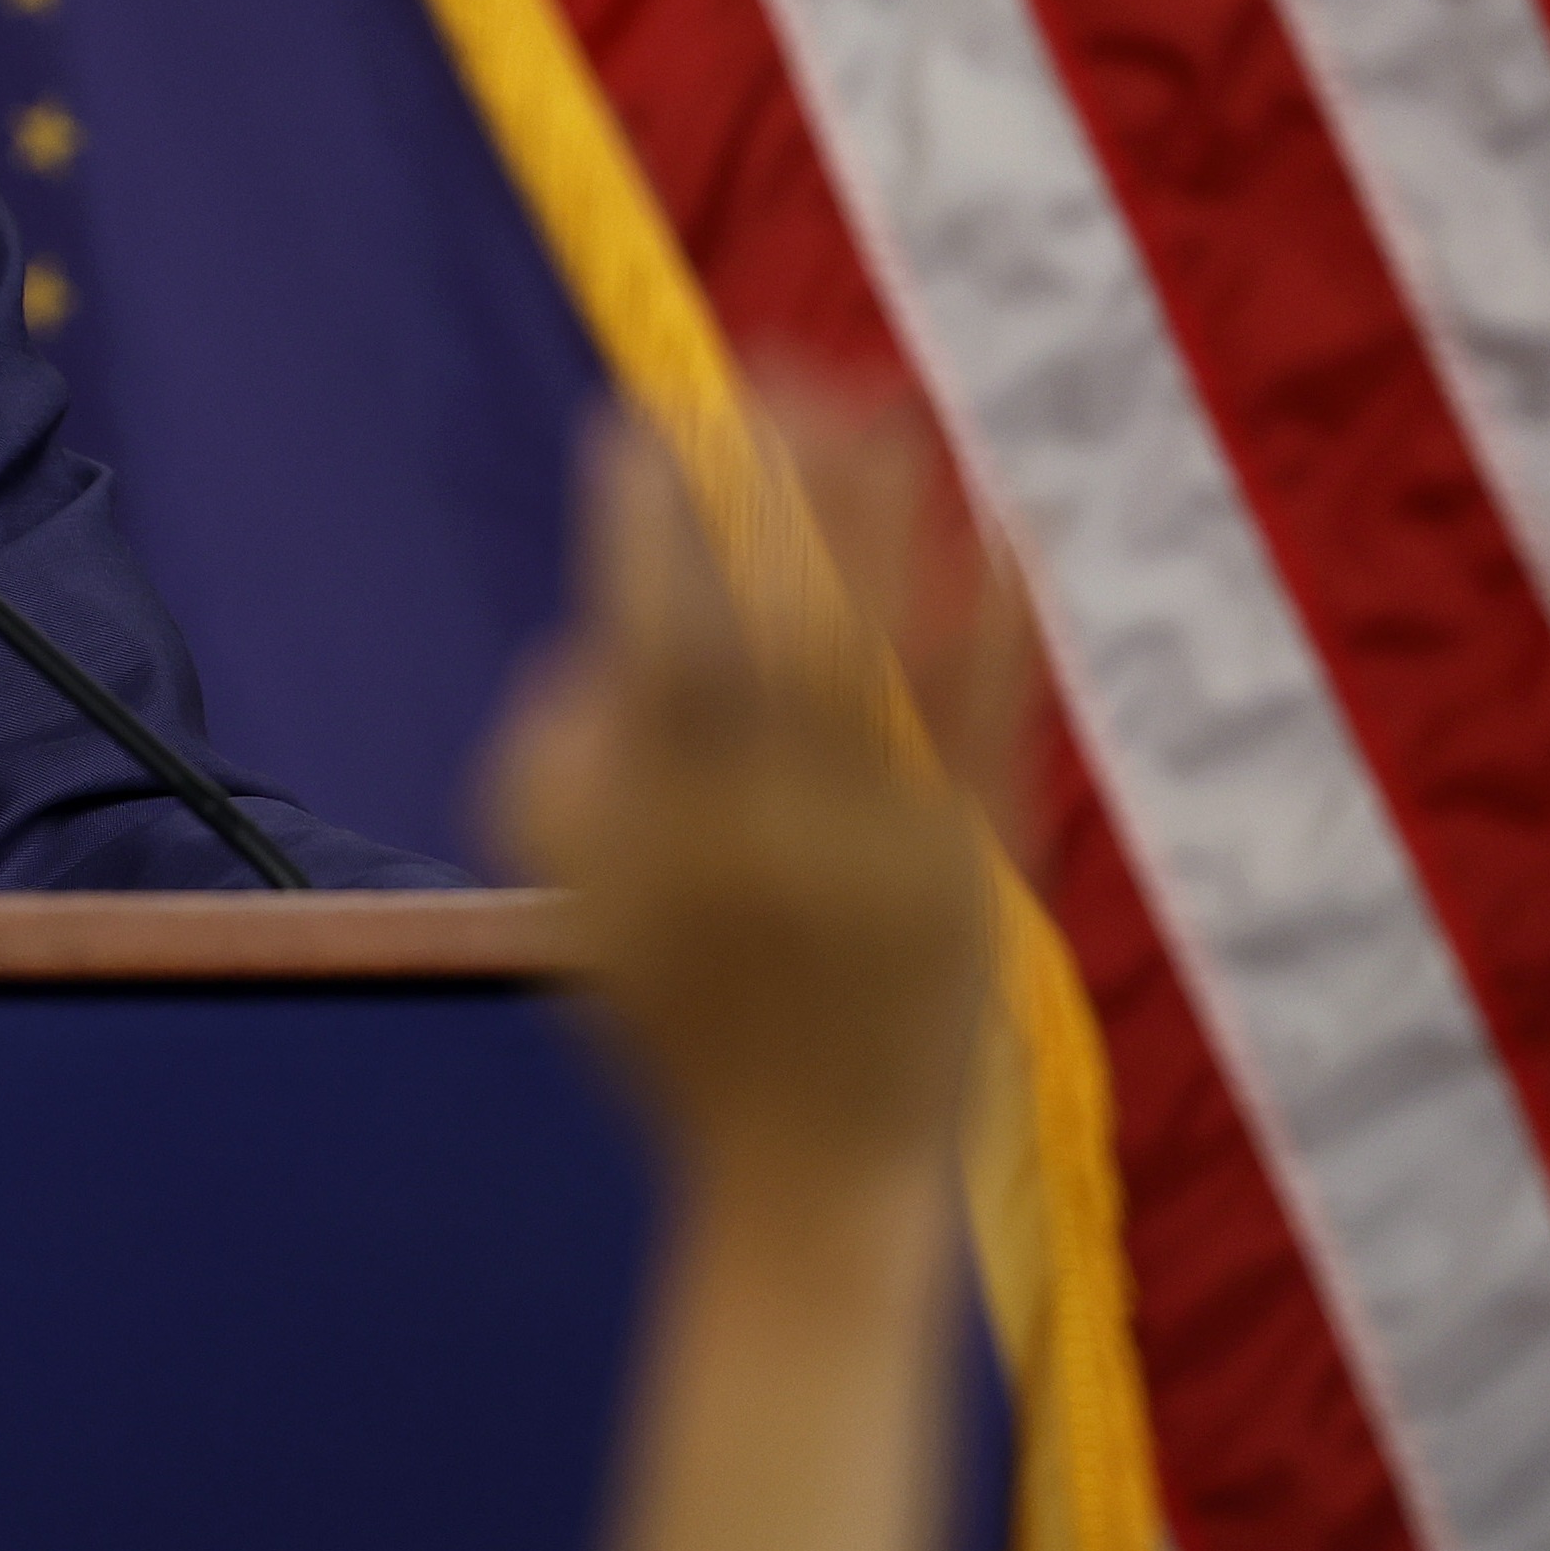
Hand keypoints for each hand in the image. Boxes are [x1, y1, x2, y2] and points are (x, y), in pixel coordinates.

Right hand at [486, 390, 1033, 1211]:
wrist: (808, 1176)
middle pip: (766, 620)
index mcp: (643, 835)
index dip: (635, 526)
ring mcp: (867, 850)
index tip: (632, 431)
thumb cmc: (676, 1022)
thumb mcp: (577, 902)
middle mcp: (755, 832)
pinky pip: (980, 716)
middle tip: (764, 374)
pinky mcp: (963, 868)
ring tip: (879, 404)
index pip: (640, 639)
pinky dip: (990, 612)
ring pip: (874, 649)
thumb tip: (590, 638)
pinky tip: (996, 521)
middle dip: (759, 487)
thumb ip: (554, 767)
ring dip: (873, 516)